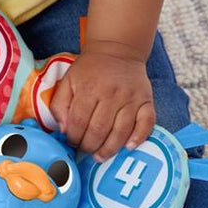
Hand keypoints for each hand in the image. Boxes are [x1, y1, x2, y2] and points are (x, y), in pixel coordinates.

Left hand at [51, 43, 155, 160]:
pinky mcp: (146, 100)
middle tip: (86, 151)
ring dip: (109, 149)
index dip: (74, 138)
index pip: (79, 122)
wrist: (117, 51)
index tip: (72, 142)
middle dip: (89, 146)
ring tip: (101, 156)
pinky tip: (128, 147)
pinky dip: (139, 137)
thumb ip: (60, 105)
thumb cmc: (90, 70)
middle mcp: (111, 93)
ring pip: (121, 131)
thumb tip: (64, 129)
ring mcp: (131, 98)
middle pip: (99, 130)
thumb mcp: (68, 81)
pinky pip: (147, 123)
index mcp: (89, 88)